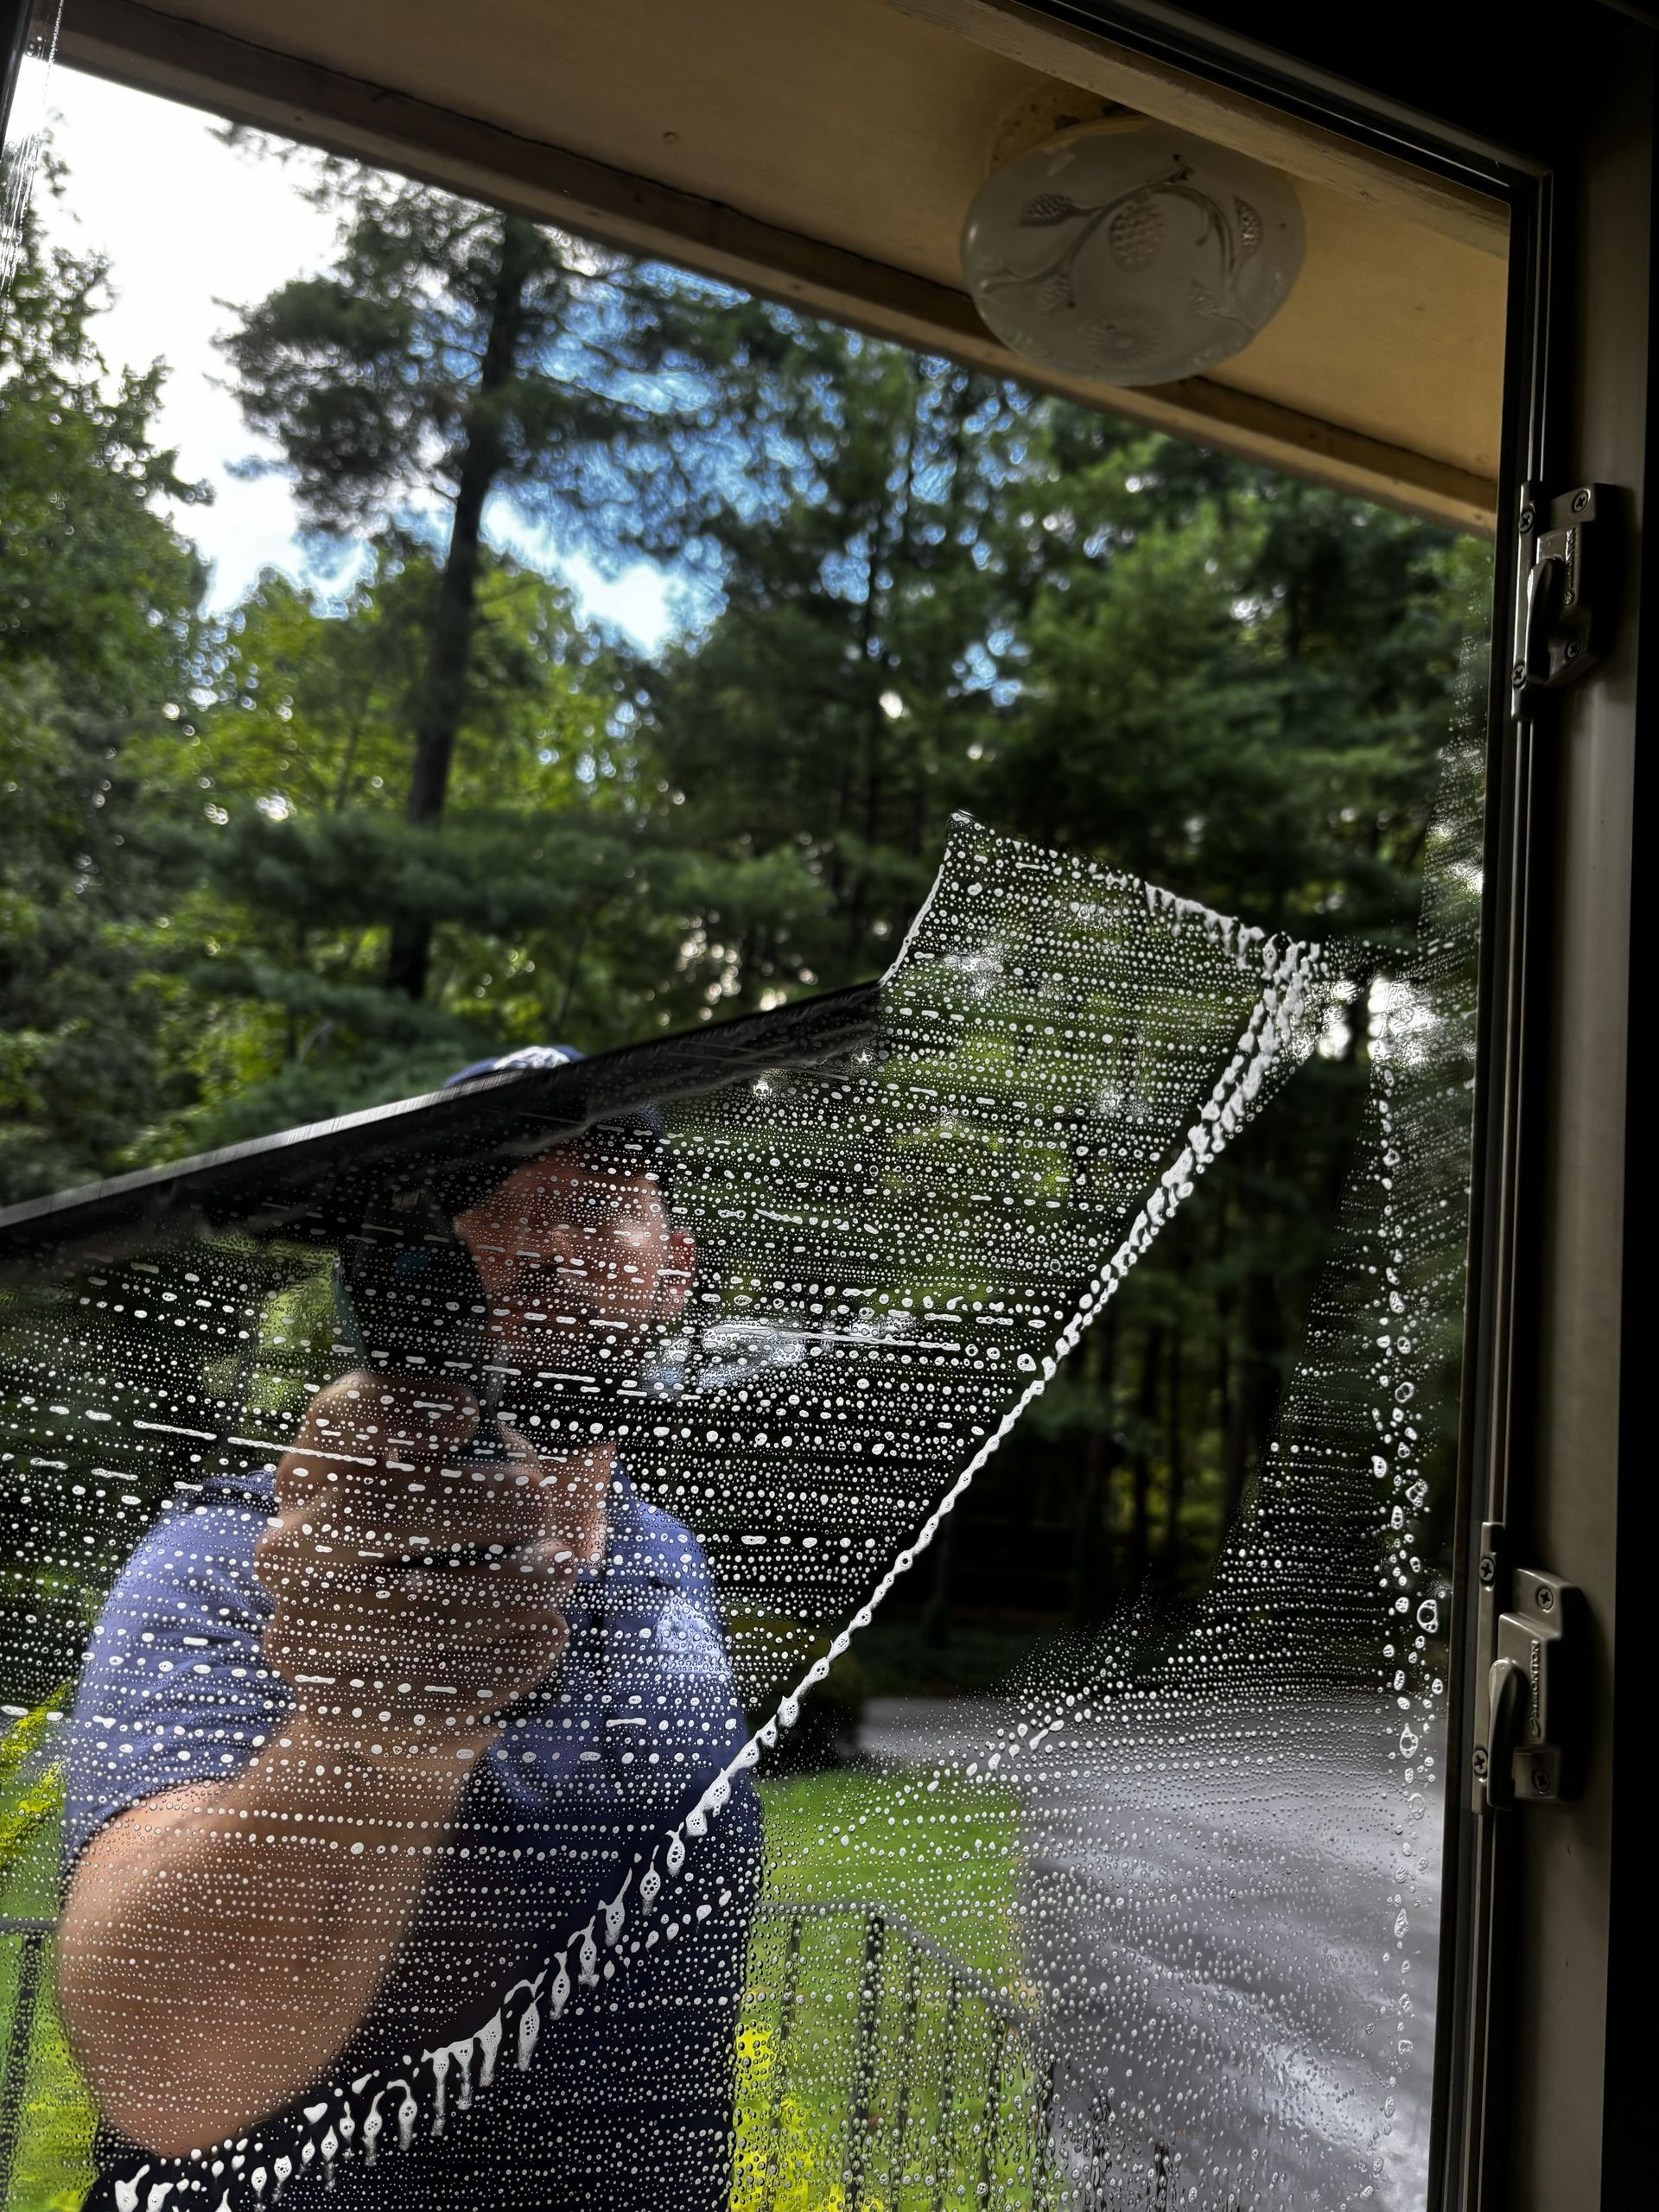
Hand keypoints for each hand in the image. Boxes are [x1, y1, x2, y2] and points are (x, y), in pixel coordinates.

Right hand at [256, 1372, 608, 1765]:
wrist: (422, 1676)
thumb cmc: (470, 1547)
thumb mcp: (495, 1481)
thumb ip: (514, 1449)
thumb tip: (568, 1414)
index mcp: (324, 1471)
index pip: (337, 1423)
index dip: (396, 1410)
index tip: (468, 1412)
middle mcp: (293, 1547)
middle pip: (365, 1513)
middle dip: (465, 1504)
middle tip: (535, 1499)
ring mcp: (301, 1633)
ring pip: (390, 1612)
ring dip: (490, 1591)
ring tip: (557, 1574)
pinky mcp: (334, 1712)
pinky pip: (413, 1697)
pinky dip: (493, 1665)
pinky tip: (544, 1637)